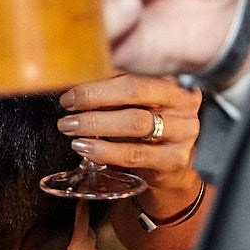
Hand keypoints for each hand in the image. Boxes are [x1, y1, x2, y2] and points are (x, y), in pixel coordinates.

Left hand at [57, 73, 201, 211]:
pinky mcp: (175, 161)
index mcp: (171, 87)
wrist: (171, 169)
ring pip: (136, 125)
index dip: (97, 87)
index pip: (131, 80)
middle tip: (67, 117)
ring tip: (73, 134)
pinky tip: (88, 151)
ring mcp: (183, 134)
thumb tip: (74, 83)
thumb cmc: (148, 132)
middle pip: (134, 96)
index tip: (69, 97)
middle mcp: (182, 107)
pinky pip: (136, 154)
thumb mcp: (136, 108)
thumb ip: (113, 93)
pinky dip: (108, 152)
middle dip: (94, 103)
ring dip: (97, 127)